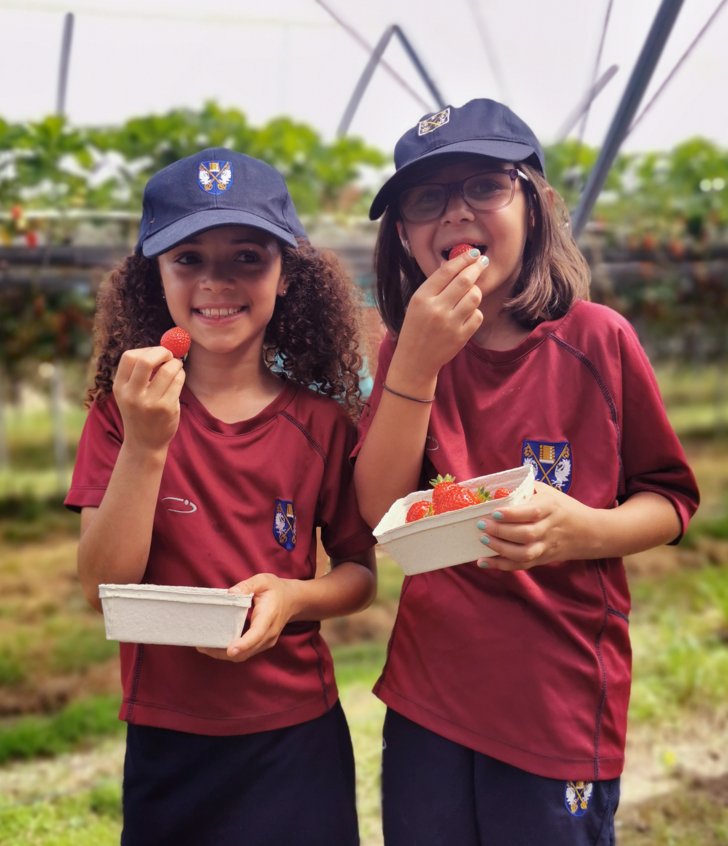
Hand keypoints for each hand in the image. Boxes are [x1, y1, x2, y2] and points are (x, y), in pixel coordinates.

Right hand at [112, 346, 185, 451]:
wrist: (144, 443)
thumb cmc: (140, 412)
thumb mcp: (131, 393)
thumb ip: (141, 372)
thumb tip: (165, 345)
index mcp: (120, 387)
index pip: (129, 357)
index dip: (146, 350)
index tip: (156, 353)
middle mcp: (132, 395)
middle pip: (146, 360)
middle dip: (162, 352)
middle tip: (169, 355)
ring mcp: (150, 403)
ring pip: (168, 370)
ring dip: (175, 364)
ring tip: (176, 368)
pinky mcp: (166, 408)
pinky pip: (178, 382)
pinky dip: (180, 375)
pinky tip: (178, 378)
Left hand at [197, 573, 297, 662]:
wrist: (293, 600)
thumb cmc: (276, 590)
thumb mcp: (263, 580)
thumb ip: (247, 585)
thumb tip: (230, 593)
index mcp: (269, 617)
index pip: (256, 635)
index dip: (243, 644)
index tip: (230, 650)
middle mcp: (268, 634)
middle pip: (246, 651)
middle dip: (223, 653)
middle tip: (202, 646)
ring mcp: (266, 642)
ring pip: (244, 655)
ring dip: (224, 654)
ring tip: (204, 647)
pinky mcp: (262, 644)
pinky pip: (246, 653)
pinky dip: (230, 652)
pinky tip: (216, 645)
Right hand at [394, 251, 486, 380]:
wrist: (415, 360)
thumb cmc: (416, 327)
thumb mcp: (417, 303)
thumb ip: (434, 285)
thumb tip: (458, 264)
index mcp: (422, 298)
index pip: (446, 271)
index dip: (463, 259)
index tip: (473, 253)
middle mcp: (436, 309)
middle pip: (465, 281)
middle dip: (476, 268)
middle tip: (482, 262)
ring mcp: (450, 324)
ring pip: (474, 297)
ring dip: (476, 291)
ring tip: (471, 291)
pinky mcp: (461, 337)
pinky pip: (477, 315)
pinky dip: (475, 311)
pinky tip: (467, 312)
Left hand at [474, 482, 596, 569]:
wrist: (589, 532)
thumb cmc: (563, 507)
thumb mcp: (549, 492)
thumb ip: (526, 489)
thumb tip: (495, 486)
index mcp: (552, 507)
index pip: (533, 512)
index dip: (513, 514)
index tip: (495, 512)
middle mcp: (550, 528)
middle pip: (526, 535)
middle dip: (501, 531)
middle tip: (482, 525)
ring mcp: (546, 546)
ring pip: (524, 554)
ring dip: (501, 549)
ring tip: (483, 539)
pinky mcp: (542, 559)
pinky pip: (522, 565)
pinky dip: (501, 566)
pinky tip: (483, 562)